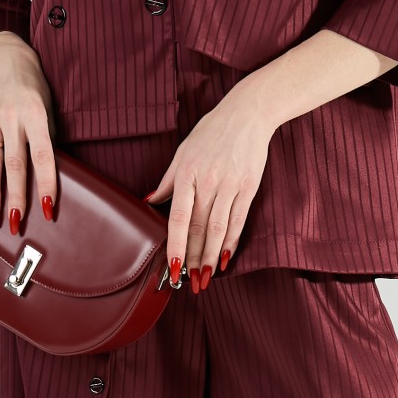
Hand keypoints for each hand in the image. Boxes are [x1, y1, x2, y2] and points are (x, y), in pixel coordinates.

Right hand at [0, 32, 57, 233]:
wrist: (7, 60)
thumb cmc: (35, 90)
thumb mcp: (50, 110)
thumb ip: (46, 139)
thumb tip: (46, 176)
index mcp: (37, 113)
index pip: (43, 156)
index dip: (46, 184)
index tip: (47, 209)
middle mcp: (12, 114)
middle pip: (13, 164)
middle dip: (15, 197)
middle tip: (15, 223)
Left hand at [142, 83, 275, 289]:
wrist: (248, 113)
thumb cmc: (211, 132)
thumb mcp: (183, 151)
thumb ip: (168, 180)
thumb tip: (149, 201)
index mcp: (187, 173)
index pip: (178, 217)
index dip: (174, 245)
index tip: (171, 267)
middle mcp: (208, 181)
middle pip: (198, 229)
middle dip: (192, 259)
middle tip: (187, 284)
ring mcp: (230, 185)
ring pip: (218, 229)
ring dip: (210, 257)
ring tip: (205, 279)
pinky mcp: (248, 187)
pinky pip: (238, 221)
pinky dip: (231, 242)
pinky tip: (224, 259)